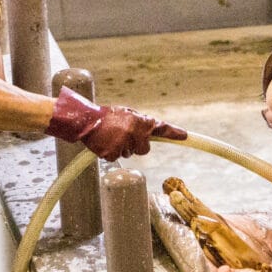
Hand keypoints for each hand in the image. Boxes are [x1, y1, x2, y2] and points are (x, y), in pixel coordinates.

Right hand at [45, 87, 186, 160]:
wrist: (85, 120)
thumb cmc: (107, 116)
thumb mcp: (127, 113)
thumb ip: (140, 121)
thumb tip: (152, 128)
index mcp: (139, 121)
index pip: (160, 128)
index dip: (173, 132)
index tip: (185, 135)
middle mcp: (134, 133)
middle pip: (144, 149)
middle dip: (137, 145)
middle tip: (123, 136)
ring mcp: (123, 144)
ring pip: (130, 154)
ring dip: (123, 148)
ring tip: (111, 137)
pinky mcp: (113, 154)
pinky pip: (117, 158)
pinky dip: (112, 153)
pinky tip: (105, 143)